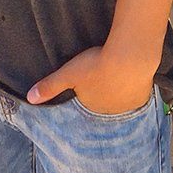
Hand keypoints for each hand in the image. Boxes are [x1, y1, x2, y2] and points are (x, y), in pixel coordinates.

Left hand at [27, 45, 153, 115]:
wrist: (129, 58)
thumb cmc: (96, 65)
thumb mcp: (69, 73)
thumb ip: (50, 86)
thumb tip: (30, 99)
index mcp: (92, 110)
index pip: (86, 107)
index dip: (86, 95)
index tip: (89, 85)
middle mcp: (110, 115)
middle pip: (104, 107)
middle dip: (102, 97)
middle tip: (103, 80)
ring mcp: (128, 108)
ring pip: (121, 104)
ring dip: (119, 94)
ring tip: (117, 79)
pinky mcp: (143, 98)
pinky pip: (136, 97)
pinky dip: (133, 90)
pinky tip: (132, 79)